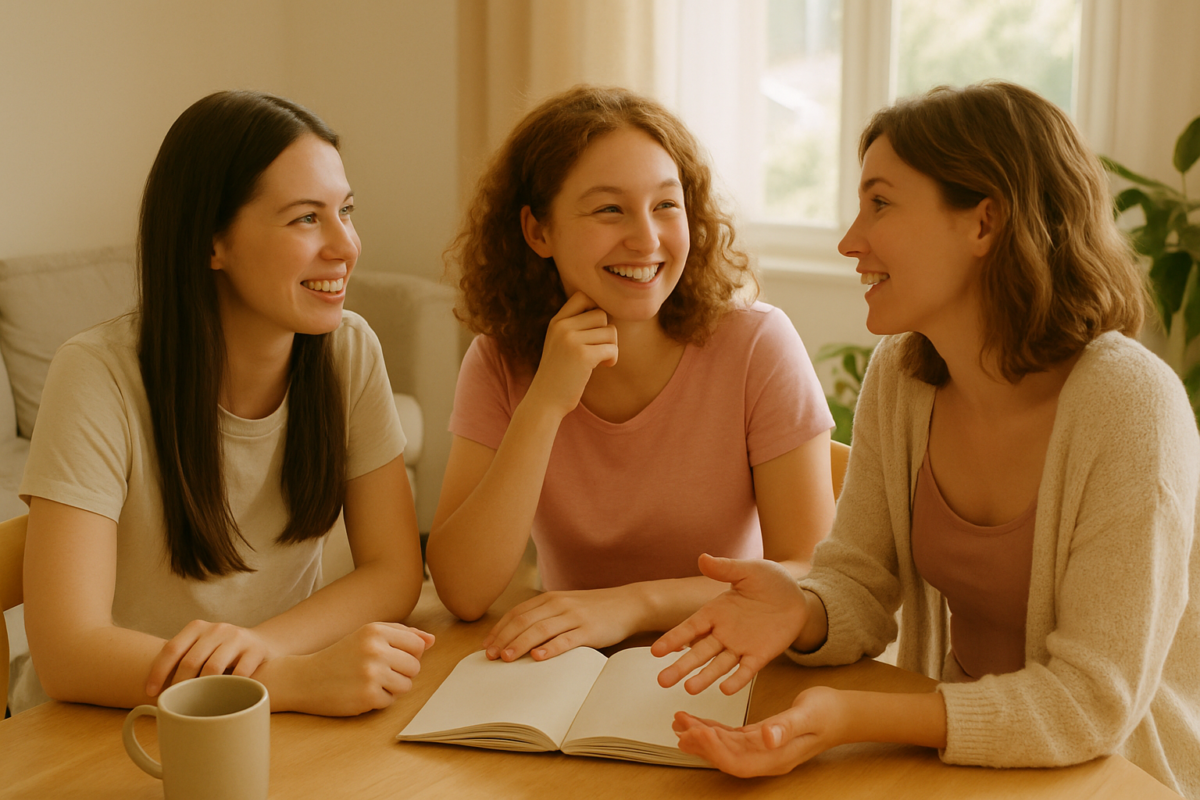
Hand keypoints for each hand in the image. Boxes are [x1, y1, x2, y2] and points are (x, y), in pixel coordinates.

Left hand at [146, 619, 274, 695]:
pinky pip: (239, 674)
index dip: (158, 672)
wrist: (261, 644)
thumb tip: (150, 688)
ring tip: (197, 703)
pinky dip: (228, 688)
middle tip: (175, 702)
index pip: (172, 649)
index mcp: (197, 627)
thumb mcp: (201, 646)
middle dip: (179, 685)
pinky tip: (223, 698)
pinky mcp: (255, 650)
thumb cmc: (221, 651)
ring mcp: (238, 638)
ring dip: (203, 688)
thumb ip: (182, 657)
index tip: (150, 692)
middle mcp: (217, 629)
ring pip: (213, 667)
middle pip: (191, 660)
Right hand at [278, 622, 434, 715]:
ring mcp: (371, 674)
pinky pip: (391, 702)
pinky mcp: (367, 696)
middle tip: (377, 672)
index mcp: (376, 630)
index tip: (390, 657)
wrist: (303, 678)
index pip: (418, 645)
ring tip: (370, 682)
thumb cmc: (340, 655)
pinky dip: (379, 701)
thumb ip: (401, 634)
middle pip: (415, 666)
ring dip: (392, 688)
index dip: (408, 655)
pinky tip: (361, 693)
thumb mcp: (367, 635)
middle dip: (401, 673)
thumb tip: (432, 640)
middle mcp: (375, 649)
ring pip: (406, 685)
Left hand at [483, 586, 644, 661]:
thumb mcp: (566, 606)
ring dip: (520, 644)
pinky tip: (538, 657)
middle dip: (504, 639)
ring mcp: (575, 617)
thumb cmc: (595, 609)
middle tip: (490, 656)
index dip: (499, 629)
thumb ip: (545, 616)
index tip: (486, 645)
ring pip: (541, 630)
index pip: (517, 613)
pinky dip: (550, 648)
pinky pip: (567, 639)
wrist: (629, 603)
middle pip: (524, 621)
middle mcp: (559, 604)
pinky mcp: (590, 630)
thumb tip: (518, 636)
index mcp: (550, 599)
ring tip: (507, 658)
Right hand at [526, 292, 617, 418]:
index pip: (583, 296)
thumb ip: (575, 326)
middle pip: (601, 315)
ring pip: (610, 331)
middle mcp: (562, 327)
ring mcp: (571, 340)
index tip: (595, 330)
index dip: (595, 309)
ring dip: (610, 347)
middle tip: (598, 350)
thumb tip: (606, 312)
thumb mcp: (559, 343)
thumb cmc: (559, 373)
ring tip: (600, 360)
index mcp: (556, 321)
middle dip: (605, 333)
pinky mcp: (583, 356)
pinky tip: (604, 366)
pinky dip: (612, 358)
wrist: (545, 400)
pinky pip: (612, 348)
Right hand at [652, 554, 806, 694]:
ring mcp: (740, 646)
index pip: (690, 628)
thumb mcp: (748, 571)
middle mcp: (723, 633)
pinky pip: (746, 670)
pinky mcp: (760, 655)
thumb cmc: (770, 581)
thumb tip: (703, 558)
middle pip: (698, 652)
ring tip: (689, 689)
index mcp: (715, 612)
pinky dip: (736, 680)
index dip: (673, 639)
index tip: (657, 652)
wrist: (797, 596)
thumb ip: (725, 568)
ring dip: (704, 677)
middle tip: (662, 681)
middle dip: (681, 666)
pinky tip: (725, 689)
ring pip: (718, 665)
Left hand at [673, 686, 844, 776]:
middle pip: (726, 757)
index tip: (695, 732)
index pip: (737, 761)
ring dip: (702, 737)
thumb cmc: (828, 713)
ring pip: (726, 748)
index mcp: (775, 757)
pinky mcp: (762, 738)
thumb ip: (786, 727)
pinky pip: (733, 738)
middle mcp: (766, 758)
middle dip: (701, 744)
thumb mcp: (808, 715)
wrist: (843, 714)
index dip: (714, 751)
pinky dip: (714, 730)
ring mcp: (764, 750)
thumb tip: (767, 738)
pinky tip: (701, 723)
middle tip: (680, 725)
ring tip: (681, 722)